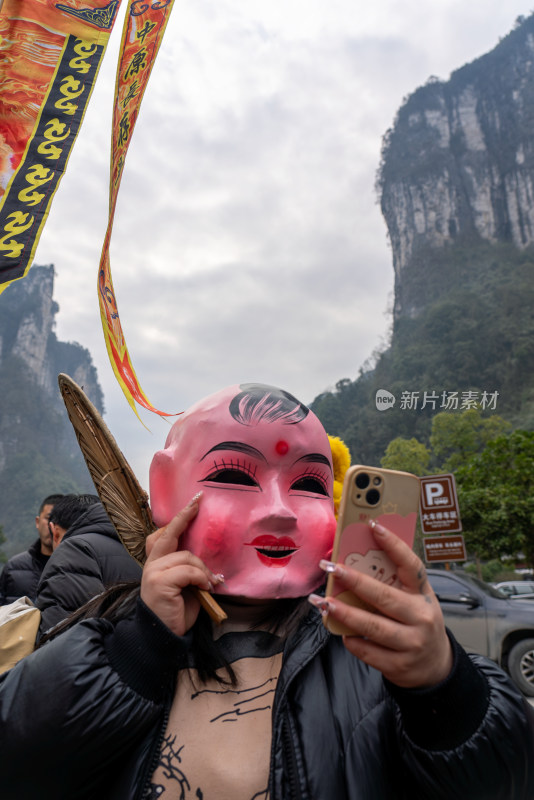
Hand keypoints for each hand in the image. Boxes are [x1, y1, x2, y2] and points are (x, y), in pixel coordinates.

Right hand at [141, 494, 222, 635]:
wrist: (165, 636)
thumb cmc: (177, 610)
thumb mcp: (184, 584)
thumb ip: (188, 566)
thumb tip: (206, 556)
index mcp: (156, 562)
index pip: (163, 534)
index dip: (179, 518)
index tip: (194, 502)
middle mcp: (151, 564)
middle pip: (169, 534)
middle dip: (184, 516)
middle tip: (198, 502)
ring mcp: (153, 572)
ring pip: (187, 557)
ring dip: (203, 570)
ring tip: (210, 583)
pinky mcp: (160, 582)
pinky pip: (188, 571)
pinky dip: (200, 578)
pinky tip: (205, 589)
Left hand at [310, 521, 452, 688]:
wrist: (435, 666)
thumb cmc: (418, 623)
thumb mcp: (416, 600)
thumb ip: (395, 585)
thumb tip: (357, 561)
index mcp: (423, 594)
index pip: (411, 565)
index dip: (394, 544)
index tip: (374, 526)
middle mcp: (420, 617)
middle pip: (383, 596)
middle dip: (353, 580)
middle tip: (330, 567)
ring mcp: (411, 643)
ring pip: (371, 625)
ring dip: (344, 613)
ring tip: (323, 602)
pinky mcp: (399, 665)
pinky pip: (368, 650)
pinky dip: (351, 640)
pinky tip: (341, 631)